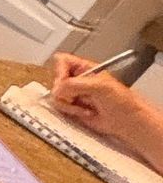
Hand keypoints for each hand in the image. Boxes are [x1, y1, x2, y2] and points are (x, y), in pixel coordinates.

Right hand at [50, 55, 162, 173]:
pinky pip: (60, 109)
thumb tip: (57, 89)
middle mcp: (76, 80)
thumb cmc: (121, 100)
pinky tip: (86, 113)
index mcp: (84, 68)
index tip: (63, 83)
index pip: (61, 61)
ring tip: (85, 108)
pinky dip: (71, 112)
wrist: (127, 121)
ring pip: (56, 96)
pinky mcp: (72, 108)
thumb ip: (75, 84)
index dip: (59, 71)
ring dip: (69, 105)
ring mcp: (73, 94)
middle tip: (75, 97)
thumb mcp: (100, 86)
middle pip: (55, 80)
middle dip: (64, 92)